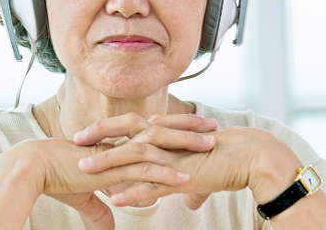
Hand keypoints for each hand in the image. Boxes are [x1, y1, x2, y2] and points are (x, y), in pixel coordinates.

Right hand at [17, 113, 217, 228]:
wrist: (34, 169)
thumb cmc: (57, 178)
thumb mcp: (84, 197)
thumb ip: (99, 208)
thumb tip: (107, 226)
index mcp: (118, 142)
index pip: (154, 129)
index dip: (177, 127)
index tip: (198, 127)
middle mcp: (121, 142)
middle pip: (163, 130)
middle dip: (190, 128)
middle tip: (214, 128)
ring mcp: (118, 153)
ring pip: (159, 145)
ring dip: (185, 146)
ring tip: (209, 148)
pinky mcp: (112, 168)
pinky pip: (144, 170)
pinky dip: (166, 174)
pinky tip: (185, 180)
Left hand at [77, 123, 302, 208]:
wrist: (251, 157)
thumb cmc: (229, 161)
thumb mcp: (205, 172)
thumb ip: (191, 184)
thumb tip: (190, 200)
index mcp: (169, 133)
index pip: (132, 125)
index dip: (108, 128)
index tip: (87, 132)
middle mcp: (168, 139)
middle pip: (126, 131)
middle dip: (99, 135)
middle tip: (75, 140)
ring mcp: (173, 156)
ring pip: (133, 156)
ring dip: (107, 163)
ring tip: (84, 171)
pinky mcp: (182, 174)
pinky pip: (152, 183)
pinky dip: (132, 191)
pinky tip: (115, 199)